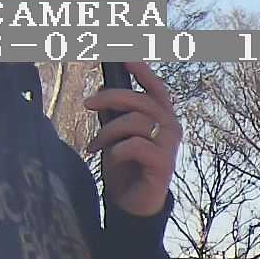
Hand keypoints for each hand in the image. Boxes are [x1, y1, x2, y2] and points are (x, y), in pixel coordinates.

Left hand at [83, 61, 181, 219]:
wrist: (134, 202)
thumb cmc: (126, 165)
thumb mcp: (117, 133)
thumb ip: (115, 113)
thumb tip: (101, 90)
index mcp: (162, 117)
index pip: (155, 88)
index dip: (142, 70)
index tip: (123, 56)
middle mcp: (171, 127)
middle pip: (141, 100)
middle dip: (111, 98)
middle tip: (88, 103)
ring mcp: (169, 146)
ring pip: (135, 122)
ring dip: (108, 131)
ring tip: (96, 145)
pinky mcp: (164, 164)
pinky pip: (135, 145)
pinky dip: (117, 150)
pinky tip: (110, 159)